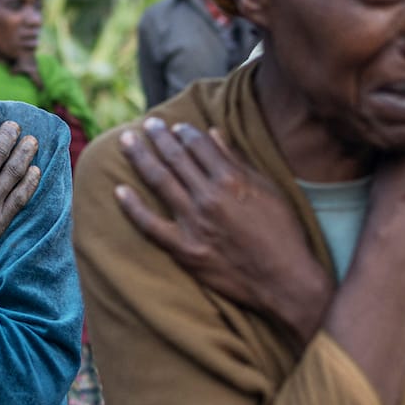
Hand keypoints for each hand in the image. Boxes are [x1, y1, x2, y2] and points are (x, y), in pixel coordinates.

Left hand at [115, 118, 329, 340]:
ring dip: (140, 157)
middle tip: (146, 124)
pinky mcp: (185, 249)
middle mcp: (210, 197)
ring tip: (127, 140)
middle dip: (158, 137)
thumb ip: (239, 161)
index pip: (199, 144)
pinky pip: (149, 225)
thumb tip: (215, 134)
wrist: (286, 280)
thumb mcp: (268, 189)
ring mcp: (194, 223)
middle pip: (176, 157)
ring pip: (159, 181)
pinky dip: (132, 207)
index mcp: (232, 179)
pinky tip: (119, 190)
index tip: (175, 126)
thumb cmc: (283, 233)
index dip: (184, 132)